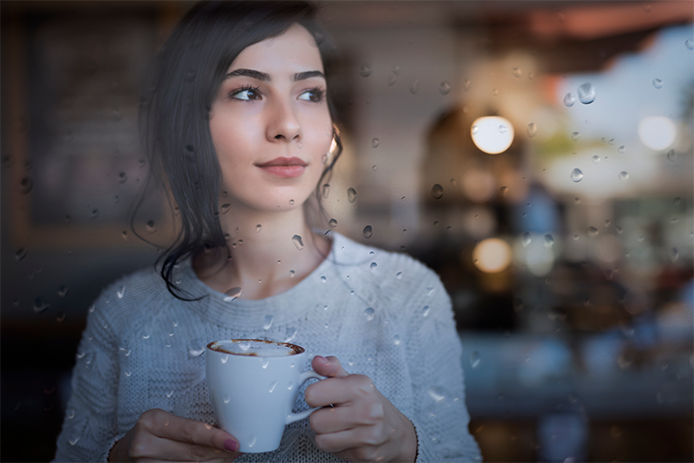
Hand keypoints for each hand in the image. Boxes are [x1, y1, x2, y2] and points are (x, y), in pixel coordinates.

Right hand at [108, 409, 239, 461]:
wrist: (123, 454)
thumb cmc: (151, 433)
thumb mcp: (165, 420)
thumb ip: (190, 425)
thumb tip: (226, 433)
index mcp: (152, 422)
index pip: (190, 432)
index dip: (215, 439)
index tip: (234, 442)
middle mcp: (145, 446)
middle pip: (193, 454)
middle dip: (220, 453)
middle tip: (236, 449)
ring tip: (226, 457)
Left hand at [306, 356, 416, 461]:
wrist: (396, 433)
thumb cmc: (372, 405)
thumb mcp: (355, 382)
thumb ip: (333, 370)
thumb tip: (317, 361)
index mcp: (361, 387)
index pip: (314, 394)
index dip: (314, 395)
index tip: (321, 395)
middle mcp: (366, 410)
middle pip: (315, 420)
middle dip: (320, 417)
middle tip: (332, 413)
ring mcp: (366, 435)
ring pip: (321, 439)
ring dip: (326, 434)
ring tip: (338, 426)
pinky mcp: (364, 454)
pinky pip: (332, 451)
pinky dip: (335, 445)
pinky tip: (346, 436)